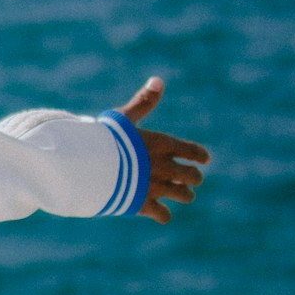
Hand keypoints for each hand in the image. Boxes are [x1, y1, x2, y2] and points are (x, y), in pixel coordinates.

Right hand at [118, 77, 208, 225]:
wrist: (91, 166)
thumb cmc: (107, 138)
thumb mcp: (125, 117)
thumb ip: (144, 101)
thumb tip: (158, 79)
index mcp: (164, 144)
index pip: (193, 151)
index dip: (200, 156)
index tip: (204, 160)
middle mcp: (166, 167)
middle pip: (192, 176)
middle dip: (192, 178)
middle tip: (190, 180)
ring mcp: (156, 187)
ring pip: (184, 195)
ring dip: (183, 195)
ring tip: (180, 195)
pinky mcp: (143, 205)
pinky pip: (163, 215)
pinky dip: (163, 215)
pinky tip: (161, 214)